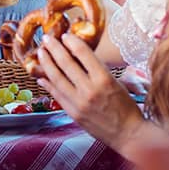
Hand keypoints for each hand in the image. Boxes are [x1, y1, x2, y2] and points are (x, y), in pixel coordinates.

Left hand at [37, 33, 145, 150]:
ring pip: (57, 78)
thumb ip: (98, 70)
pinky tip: (41, 76)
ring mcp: (79, 103)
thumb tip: (80, 57)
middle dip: (54, 48)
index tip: (65, 35)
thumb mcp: (117, 82)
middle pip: (66, 63)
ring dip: (46, 63)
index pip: (83, 53)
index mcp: (104, 78)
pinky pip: (56, 95)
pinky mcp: (73, 114)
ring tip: (40, 53)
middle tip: (46, 38)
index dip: (72, 41)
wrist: (128, 134)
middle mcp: (90, 89)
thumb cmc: (126, 107)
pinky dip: (47, 84)